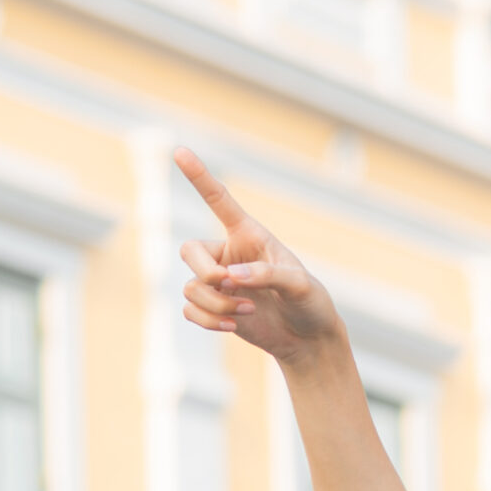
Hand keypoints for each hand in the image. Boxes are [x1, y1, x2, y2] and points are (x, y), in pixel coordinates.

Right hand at [174, 149, 340, 365]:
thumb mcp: (300, 284)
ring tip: (247, 312)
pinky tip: (232, 326)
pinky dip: (207, 321)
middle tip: (228, 287)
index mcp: (250, 235)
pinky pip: (190, 309)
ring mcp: (219, 282)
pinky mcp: (213, 307)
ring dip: (215, 304)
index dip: (199, 177)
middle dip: (205, 273)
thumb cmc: (310, 302)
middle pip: (190, 251)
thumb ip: (267, 274)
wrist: (308, 339)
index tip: (180, 151)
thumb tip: (229, 276)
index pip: (219, 200)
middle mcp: (229, 254)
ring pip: (191, 287)